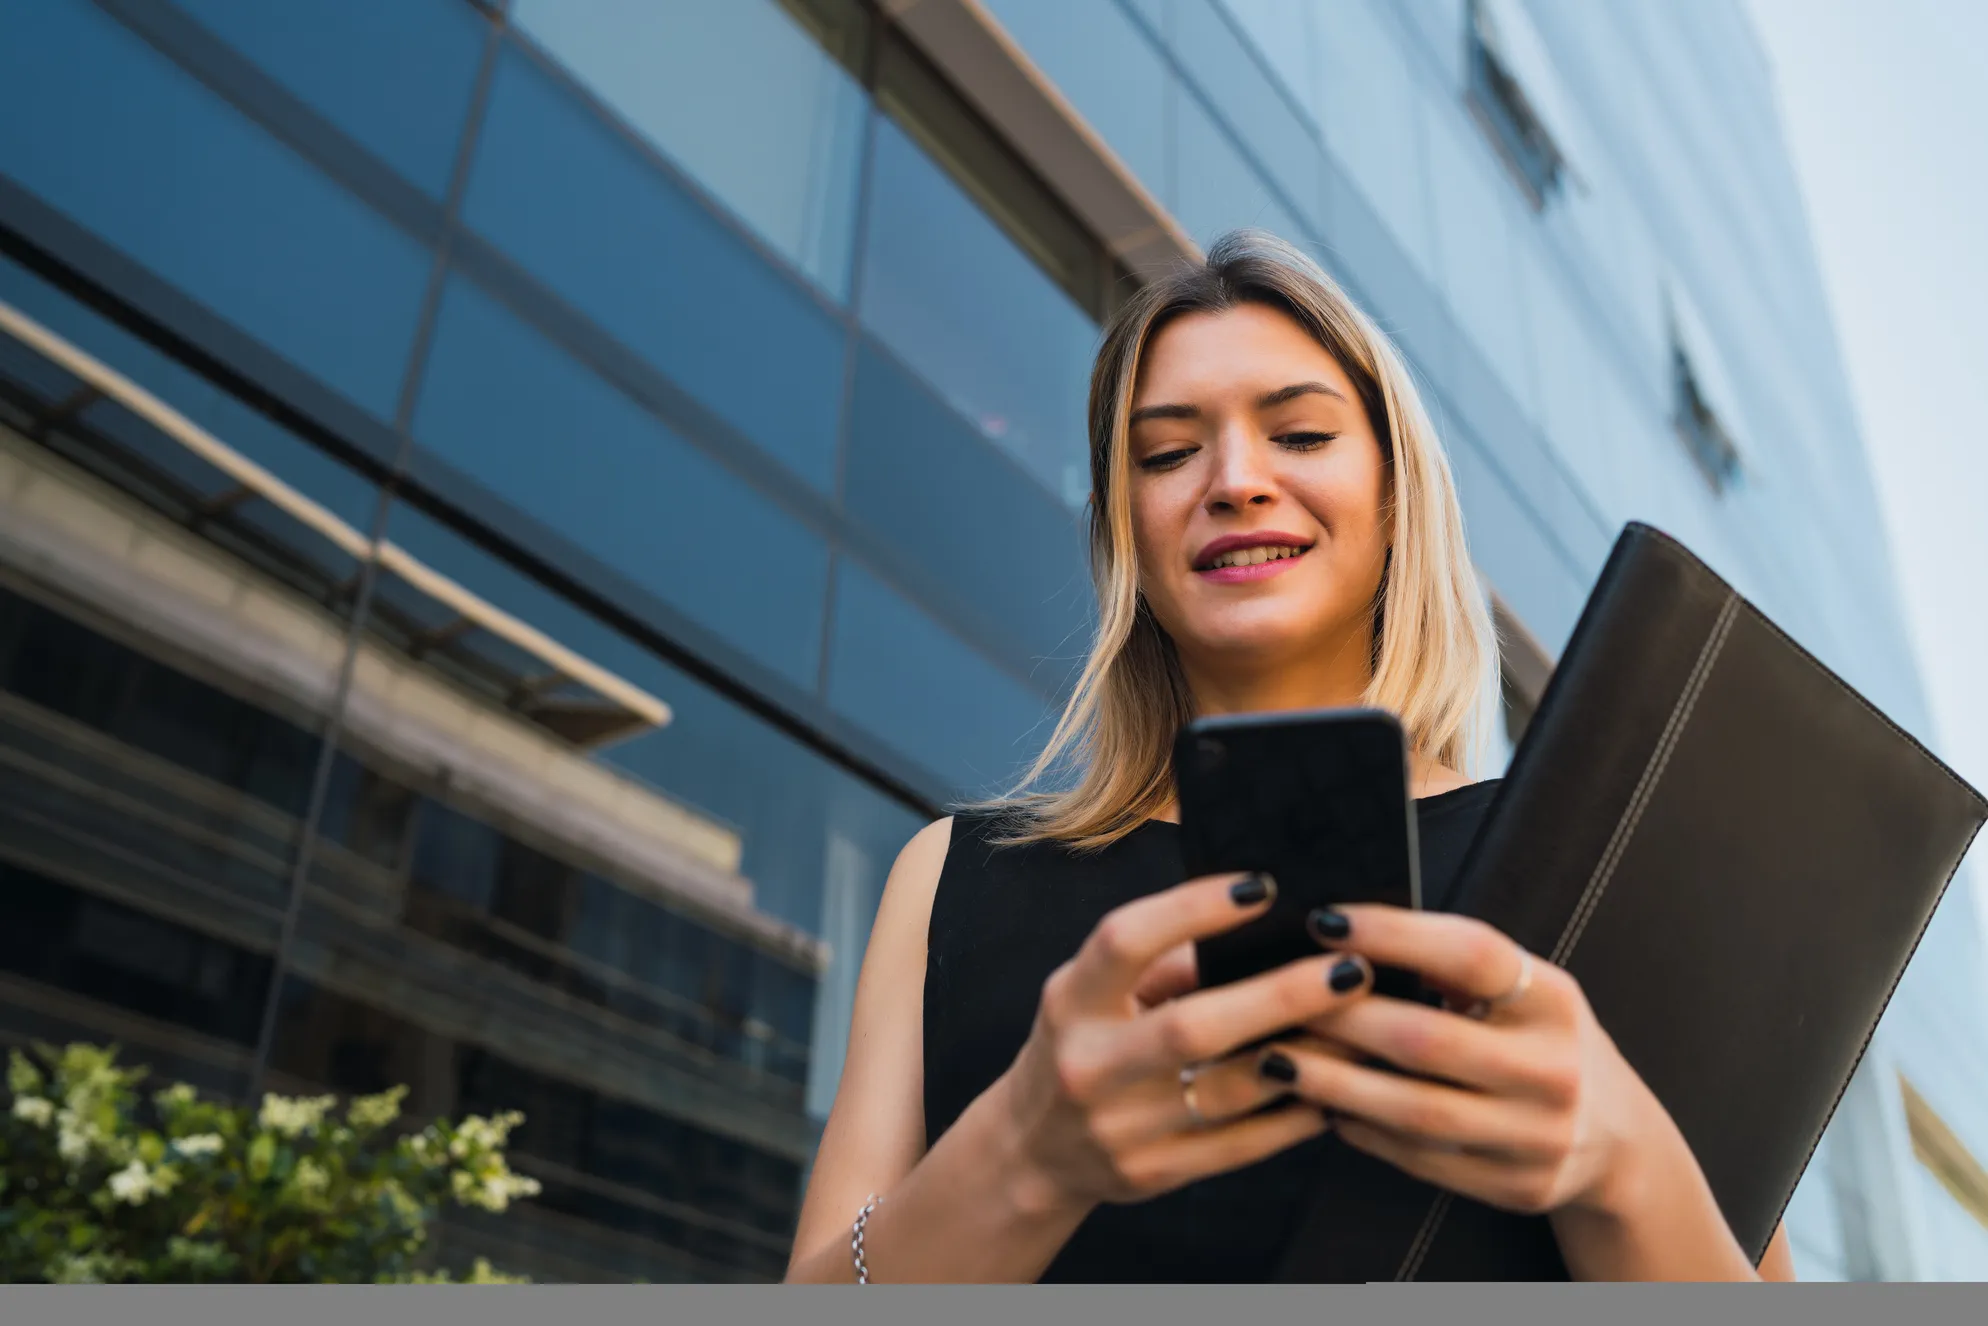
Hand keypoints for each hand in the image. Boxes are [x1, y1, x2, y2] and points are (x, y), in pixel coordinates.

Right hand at [993, 872, 1378, 1215]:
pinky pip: (1238, 1146)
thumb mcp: (1094, 992)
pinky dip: (1291, 1119)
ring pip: (1228, 1092)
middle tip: (1350, 971)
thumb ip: (1165, 963)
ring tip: (1363, 1029)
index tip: (1263, 888)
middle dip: (1280, 997)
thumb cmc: (1081, 1044)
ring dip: (1304, 1059)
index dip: (1193, 909)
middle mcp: (1089, 1063)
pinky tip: (1331, 1091)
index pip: (1127, 941)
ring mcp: (1119, 1127)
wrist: (1033, 1150)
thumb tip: (1261, 932)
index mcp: (1072, 999)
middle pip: (1192, 1027)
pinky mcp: (1151, 1174)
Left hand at [1274, 904, 1665, 1219]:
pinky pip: (1420, 1159)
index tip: (1323, 919)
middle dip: (1340, 1018)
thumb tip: (1346, 935)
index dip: (1393, 933)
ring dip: (1333, 1084)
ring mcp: (1537, 1137)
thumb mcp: (1526, 992)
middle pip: (1426, 1039)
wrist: (1618, 1142)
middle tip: (1274, 998)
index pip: (1470, 954)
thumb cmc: (1542, 1042)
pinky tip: (1321, 1107)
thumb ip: (1455, 967)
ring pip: (1413, 1111)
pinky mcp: (1515, 1187)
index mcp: (1554, 1001)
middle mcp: (1553, 1069)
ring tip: (1276, 1059)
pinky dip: (1362, 1130)